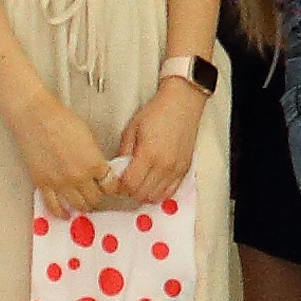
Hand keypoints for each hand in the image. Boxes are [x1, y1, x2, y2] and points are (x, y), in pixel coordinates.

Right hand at [9, 96, 117, 216]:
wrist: (36, 118)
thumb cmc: (63, 121)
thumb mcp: (90, 137)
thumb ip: (96, 157)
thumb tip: (100, 170)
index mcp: (94, 163)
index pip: (111, 186)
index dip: (113, 188)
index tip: (111, 187)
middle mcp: (79, 177)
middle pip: (95, 198)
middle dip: (99, 197)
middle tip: (97, 194)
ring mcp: (59, 183)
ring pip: (78, 205)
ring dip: (83, 205)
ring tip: (84, 202)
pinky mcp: (42, 184)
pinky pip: (53, 206)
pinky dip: (61, 213)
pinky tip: (66, 214)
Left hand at [110, 77, 205, 210]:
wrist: (182, 104)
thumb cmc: (157, 113)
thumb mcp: (132, 129)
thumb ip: (124, 152)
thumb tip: (119, 169)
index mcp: (148, 155)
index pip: (130, 185)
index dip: (119, 187)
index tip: (116, 181)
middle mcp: (164, 166)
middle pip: (142, 194)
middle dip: (130, 192)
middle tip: (125, 182)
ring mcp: (176, 169)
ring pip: (156, 196)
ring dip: (144, 194)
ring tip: (139, 183)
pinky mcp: (185, 169)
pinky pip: (170, 191)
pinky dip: (159, 192)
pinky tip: (153, 184)